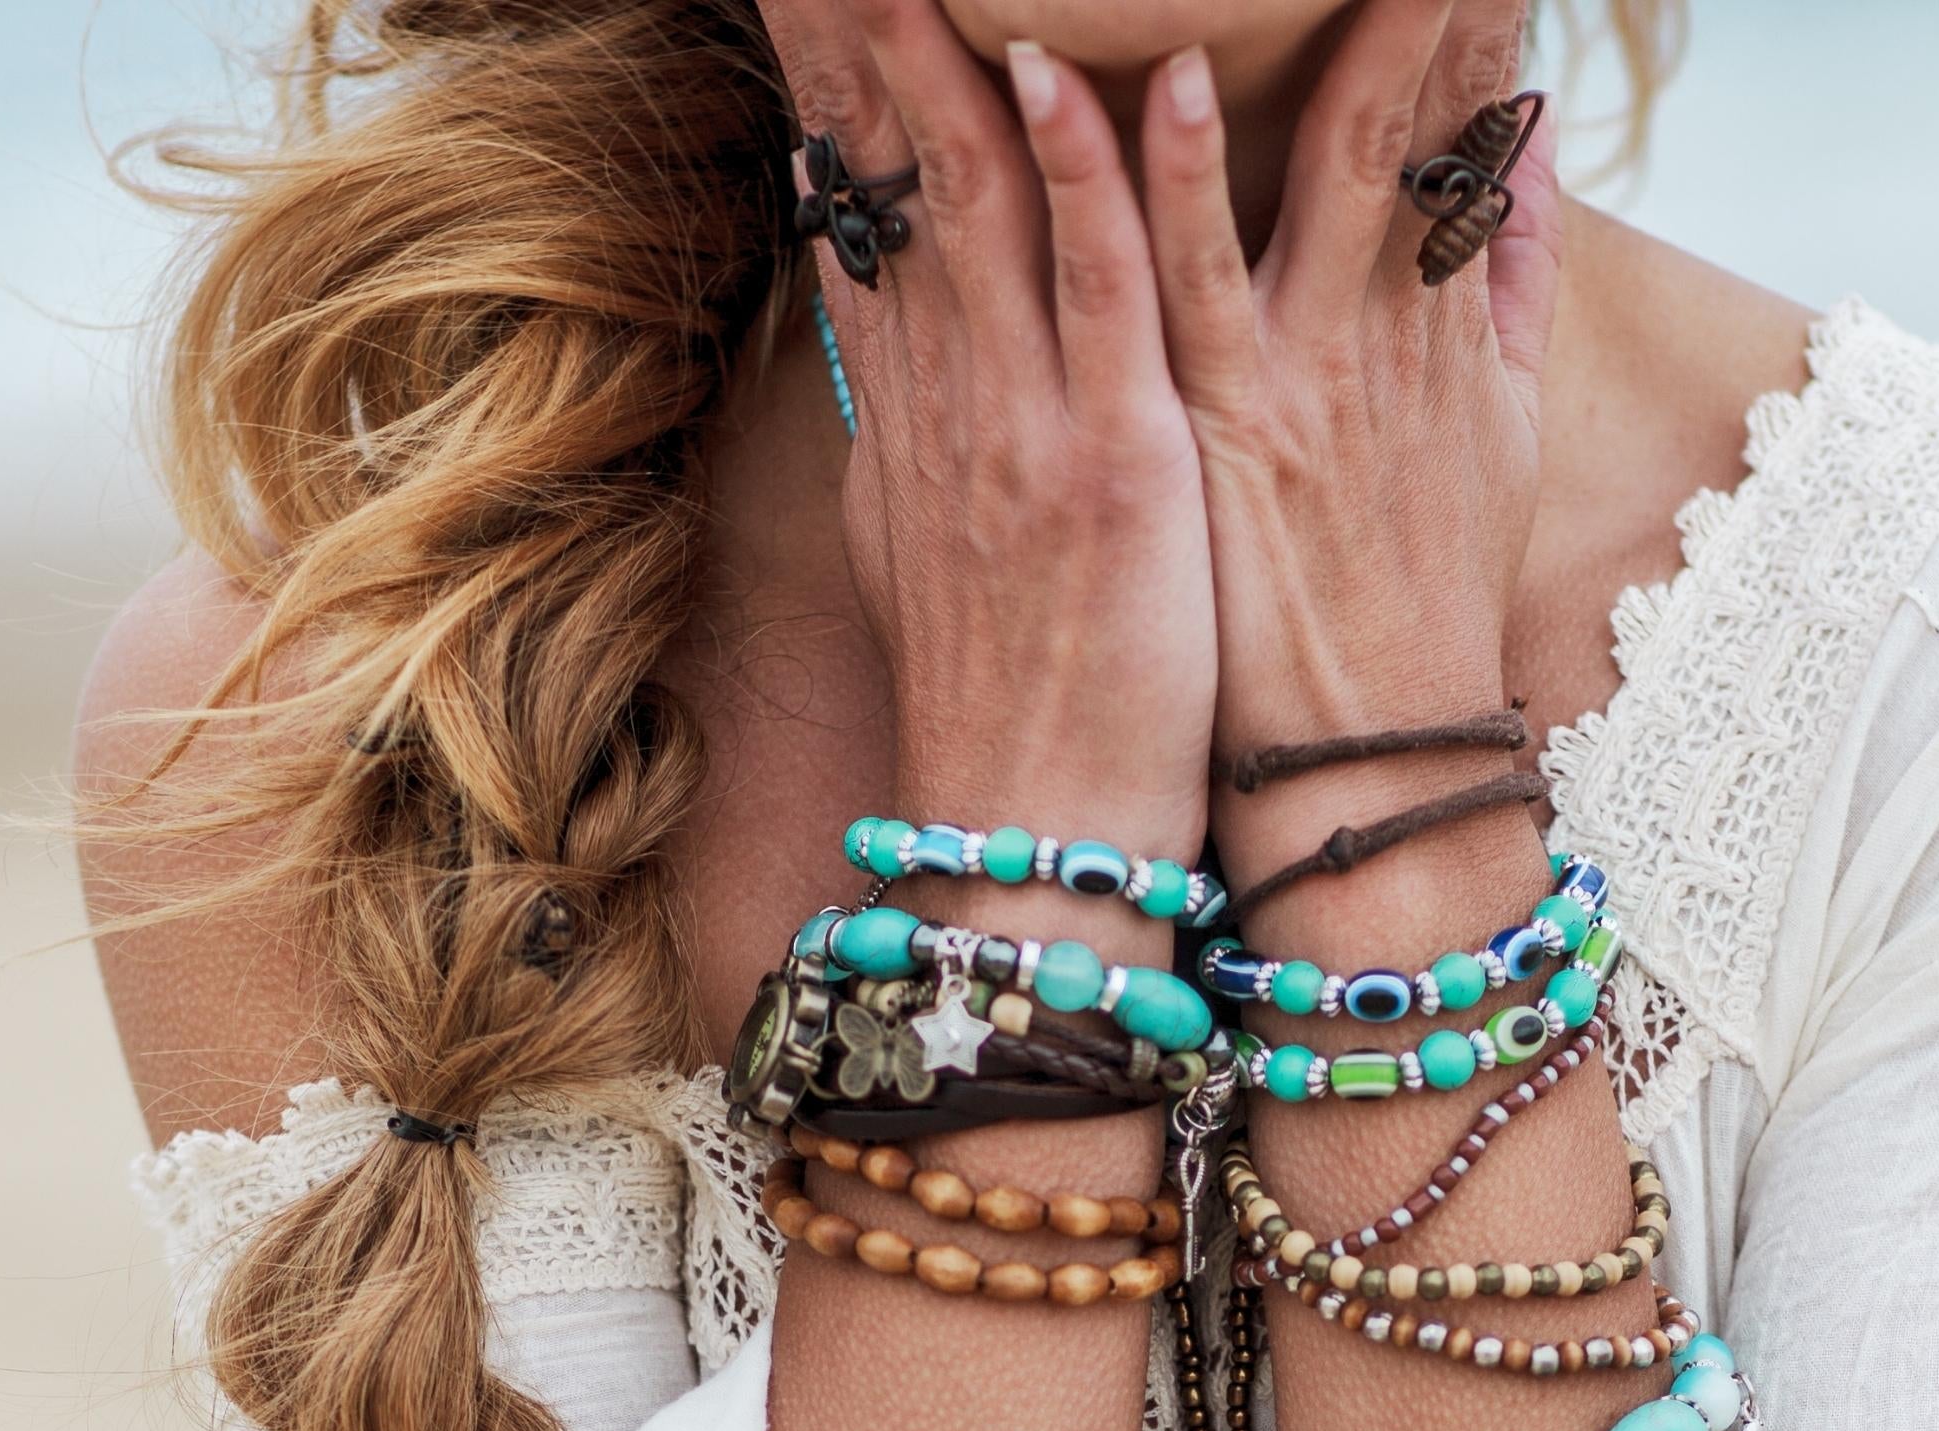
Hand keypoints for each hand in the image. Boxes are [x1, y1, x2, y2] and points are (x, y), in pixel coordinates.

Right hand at [763, 0, 1219, 867]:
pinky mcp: (1108, 468)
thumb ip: (922, 427)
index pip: (855, 192)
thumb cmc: (1015, 702)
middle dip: (863, 17)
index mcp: (912, 409)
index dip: (829, 63)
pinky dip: (1101, 173)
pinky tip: (1100, 67)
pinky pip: (1103, 291)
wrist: (1031, 841)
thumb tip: (895, 336)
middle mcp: (945, 395)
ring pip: (981, 192)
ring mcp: (1021, 425)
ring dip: (961, 38)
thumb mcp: (935, 547)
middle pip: (887, 156)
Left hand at [1139, 0, 1557, 778]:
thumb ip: (1519, 284)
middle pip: (1407, 107)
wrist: (1368, 761)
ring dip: (1295, 31)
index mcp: (1446, 319)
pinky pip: (1186, 279)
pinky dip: (1160, 174)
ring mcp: (1308, 372)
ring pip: (1316, 160)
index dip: (1447, 4)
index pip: (1457, 116)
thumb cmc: (1417, 602)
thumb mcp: (1506, 437)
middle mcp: (1389, 326)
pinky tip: (1137, 76)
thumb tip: (1531, 144)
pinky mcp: (1226, 433)